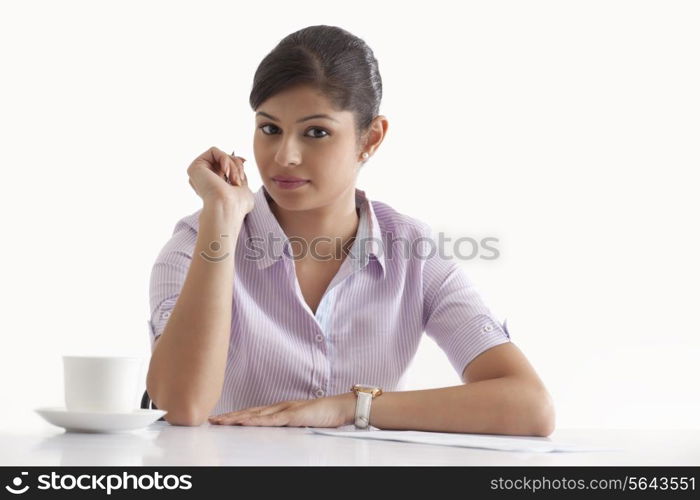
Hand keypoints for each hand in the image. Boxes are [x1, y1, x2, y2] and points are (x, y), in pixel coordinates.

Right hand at [187, 146, 253, 214]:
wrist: (227, 208)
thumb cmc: (238, 205)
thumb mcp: (244, 189)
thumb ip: (239, 175)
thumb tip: (241, 161)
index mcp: (214, 186)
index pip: (224, 166)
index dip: (235, 161)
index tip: (244, 162)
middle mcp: (204, 180)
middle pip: (223, 159)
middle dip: (236, 163)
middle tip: (239, 178)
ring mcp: (199, 174)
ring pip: (219, 155)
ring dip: (233, 164)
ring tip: (235, 178)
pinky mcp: (195, 167)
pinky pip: (214, 151)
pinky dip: (225, 158)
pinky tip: (227, 172)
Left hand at [208, 392, 355, 427]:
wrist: (339, 407)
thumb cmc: (321, 414)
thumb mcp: (298, 422)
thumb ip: (285, 424)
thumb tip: (271, 431)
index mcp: (278, 410)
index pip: (252, 413)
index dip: (235, 415)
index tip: (219, 419)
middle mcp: (278, 407)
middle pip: (249, 412)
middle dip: (230, 416)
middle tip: (212, 420)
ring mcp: (285, 410)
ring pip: (256, 415)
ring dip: (238, 418)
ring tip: (222, 421)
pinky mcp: (293, 415)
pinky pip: (273, 419)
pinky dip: (258, 421)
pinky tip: (247, 422)